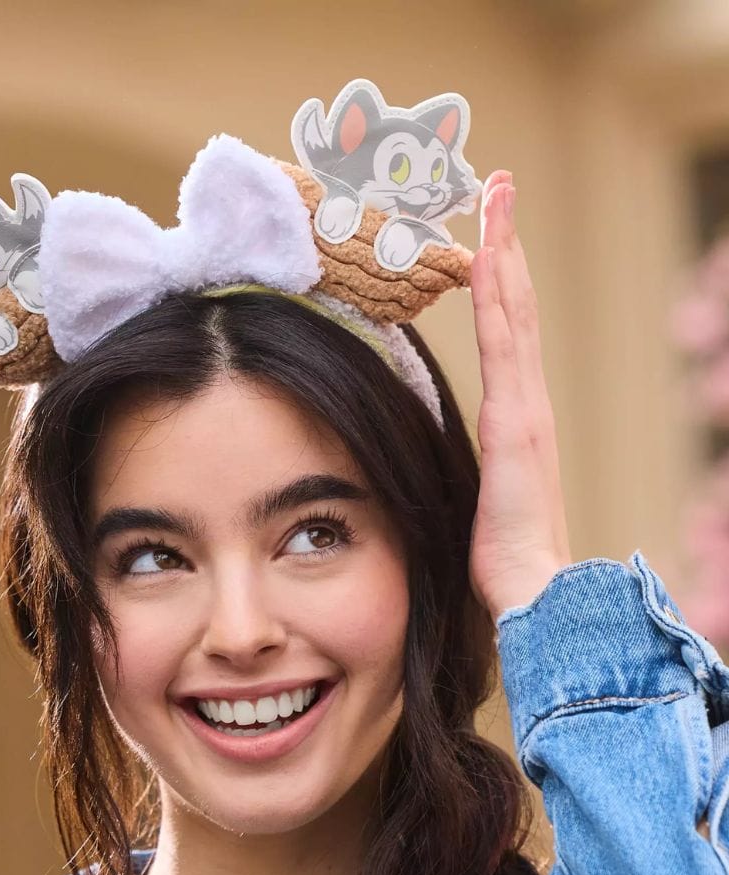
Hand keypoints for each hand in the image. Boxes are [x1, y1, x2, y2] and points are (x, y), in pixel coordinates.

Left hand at [468, 170, 572, 614]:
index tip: (484, 228)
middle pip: (513, 303)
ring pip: (512, 309)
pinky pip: (503, 343)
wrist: (532, 593)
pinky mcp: (516, 422)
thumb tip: (442, 467)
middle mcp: (527, 400)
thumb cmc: (500, 559)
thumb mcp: (476, 500)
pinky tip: (484, 254)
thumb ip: (470, 474)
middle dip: (504, 239)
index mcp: (516, 416)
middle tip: (498, 181)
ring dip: (502, 246)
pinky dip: (495, 293)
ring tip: (496, 192)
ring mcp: (526, 407)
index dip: (496, 276)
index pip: (505, 329)